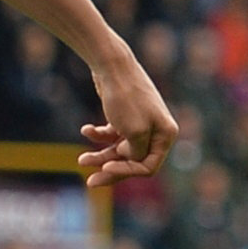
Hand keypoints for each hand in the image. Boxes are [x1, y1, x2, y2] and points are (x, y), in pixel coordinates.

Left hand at [79, 56, 177, 185]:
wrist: (112, 66)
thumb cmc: (126, 98)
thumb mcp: (134, 132)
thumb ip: (136, 153)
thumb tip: (133, 162)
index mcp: (166, 134)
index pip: (148, 166)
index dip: (127, 171)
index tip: (105, 168)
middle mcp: (156, 130)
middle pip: (132, 161)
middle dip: (110, 170)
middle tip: (89, 182)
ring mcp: (140, 123)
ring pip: (118, 150)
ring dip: (99, 157)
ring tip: (81, 160)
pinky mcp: (124, 116)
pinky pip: (111, 135)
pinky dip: (97, 135)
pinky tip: (86, 129)